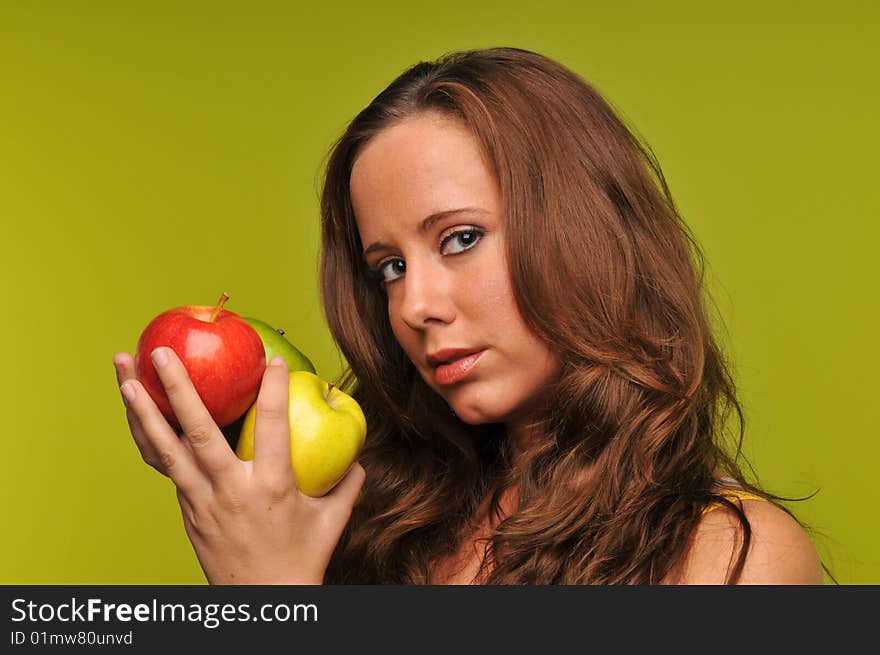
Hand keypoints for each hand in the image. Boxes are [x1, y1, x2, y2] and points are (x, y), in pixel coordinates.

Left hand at [112, 347, 364, 584]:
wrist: (262, 602)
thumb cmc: (302, 559)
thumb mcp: (332, 520)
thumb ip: (348, 484)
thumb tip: (358, 457)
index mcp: (273, 487)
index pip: (275, 426)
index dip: (274, 390)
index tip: (272, 359)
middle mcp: (232, 490)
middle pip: (200, 433)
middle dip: (179, 389)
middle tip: (160, 352)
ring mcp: (202, 502)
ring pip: (167, 452)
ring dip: (143, 413)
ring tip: (126, 379)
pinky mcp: (187, 511)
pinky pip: (166, 469)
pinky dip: (150, 440)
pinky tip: (138, 417)